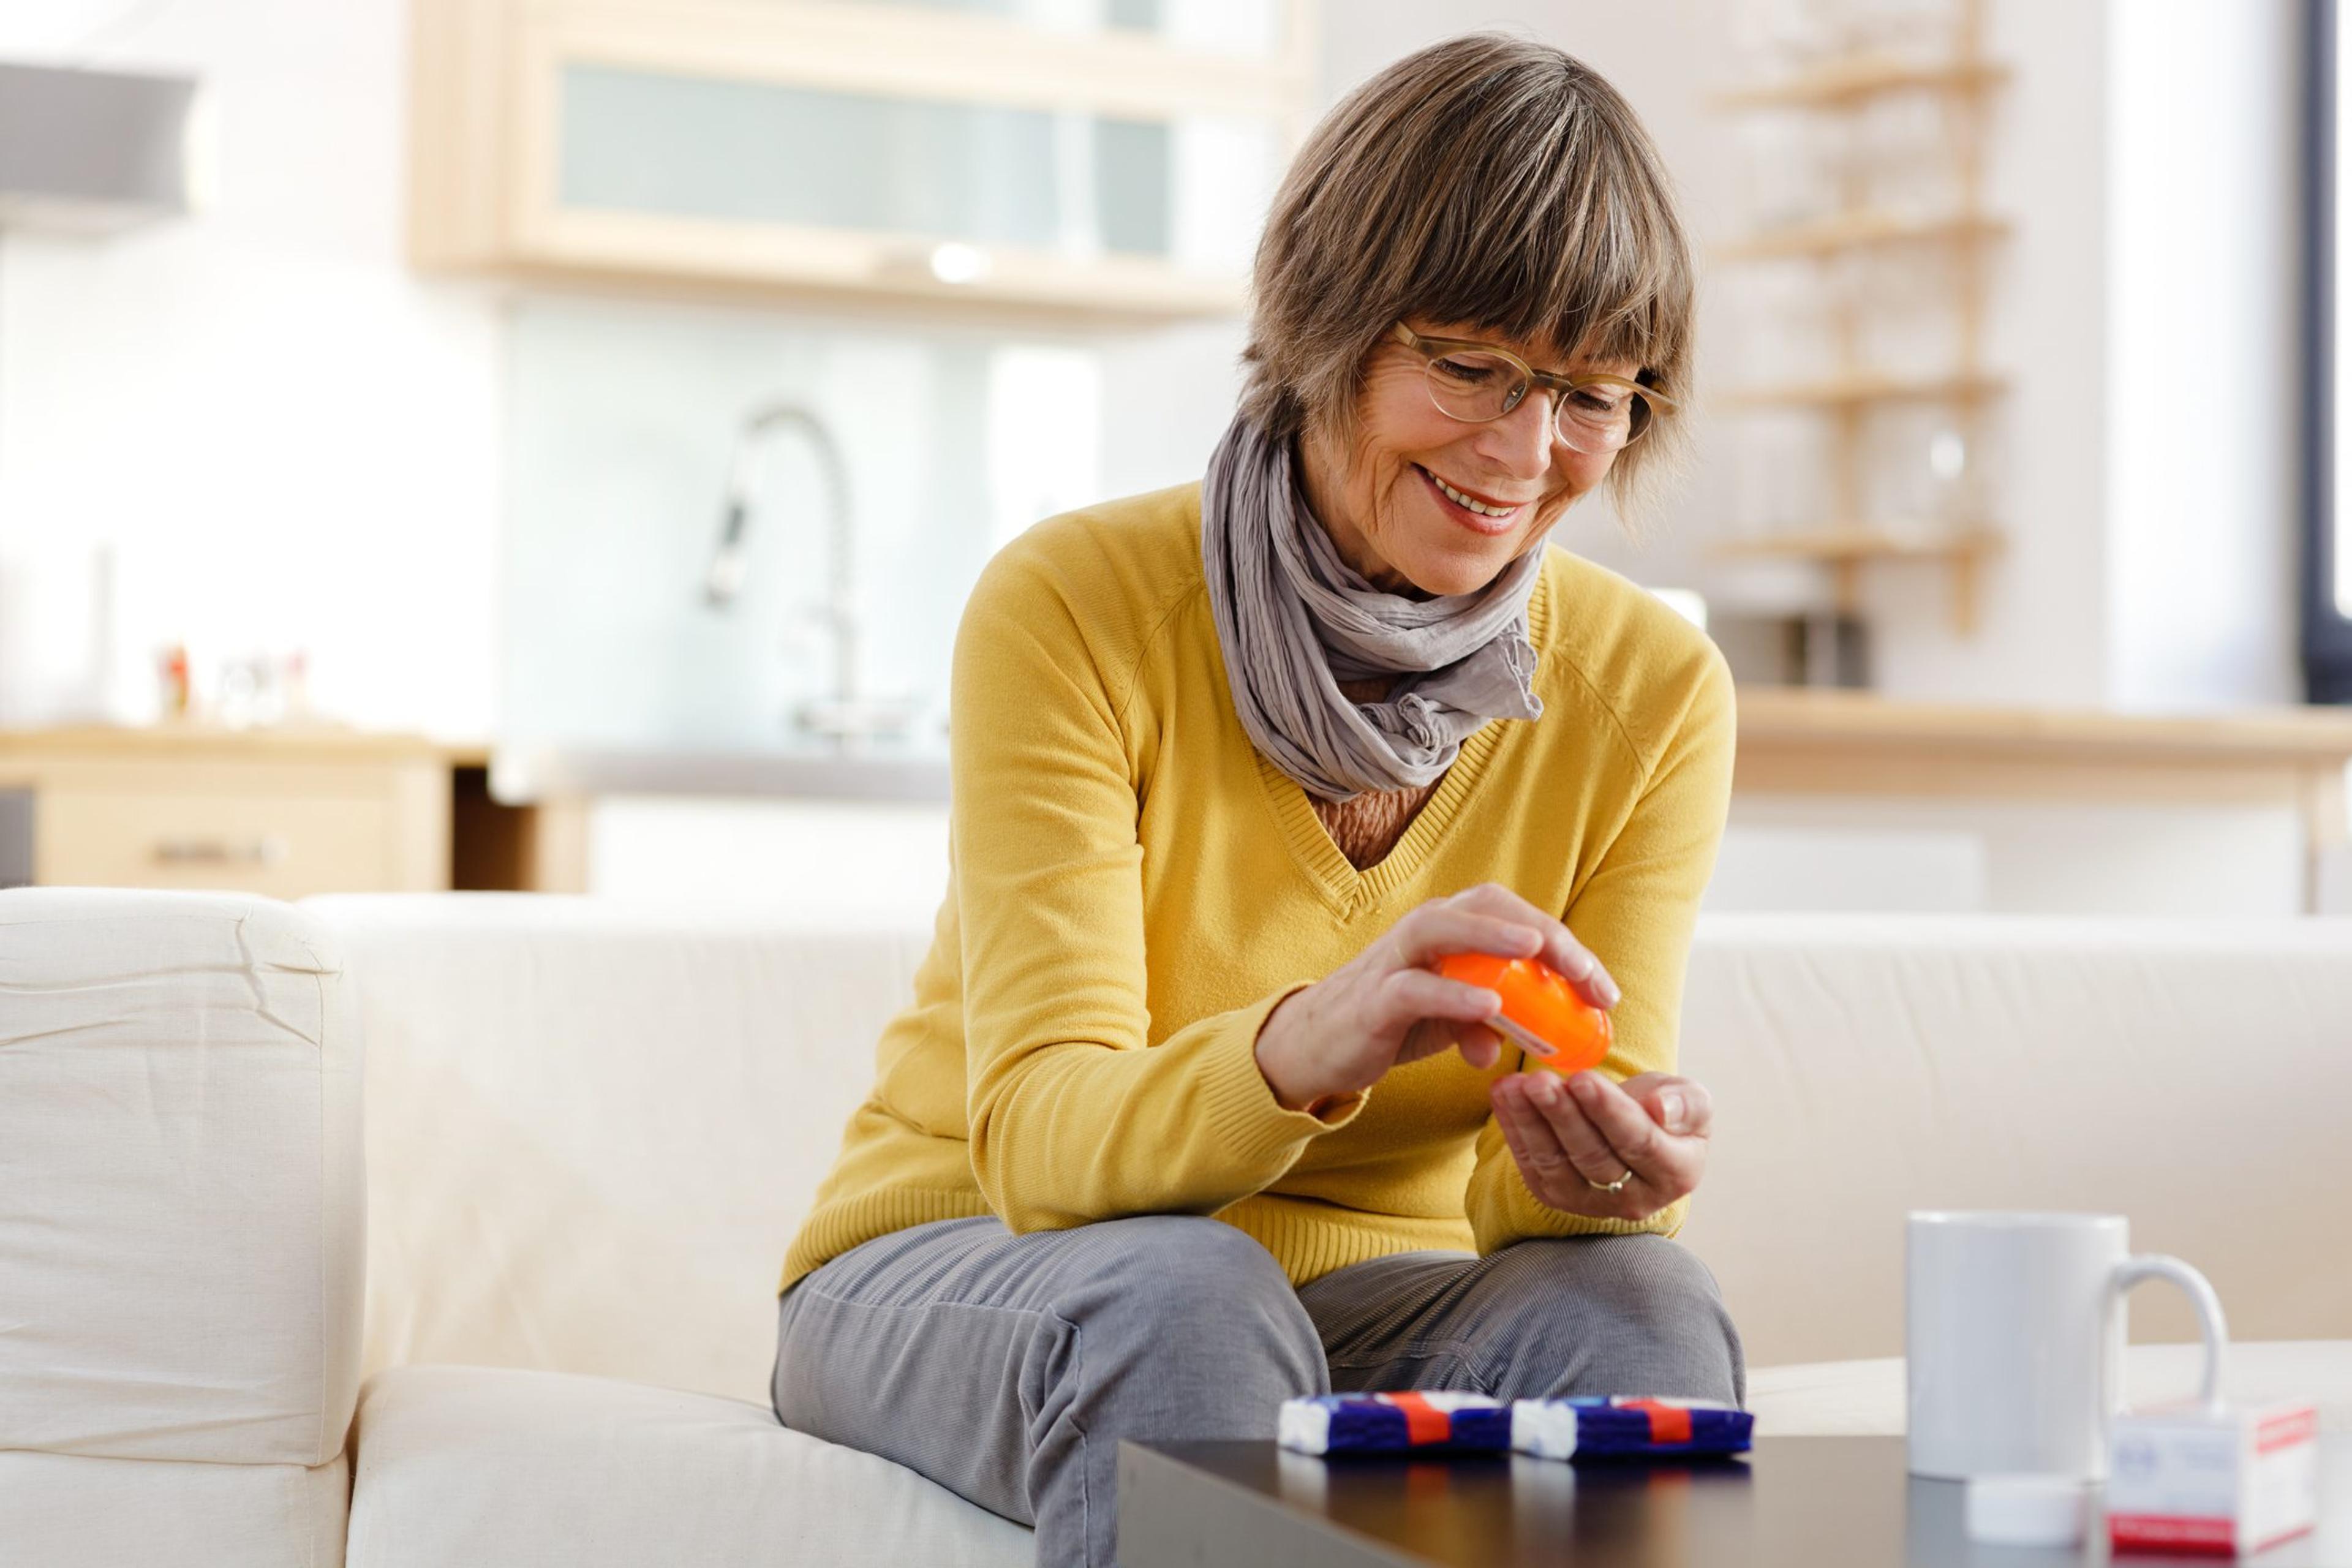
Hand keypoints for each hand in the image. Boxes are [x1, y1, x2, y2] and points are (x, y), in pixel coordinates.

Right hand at [1254, 882, 1621, 1111]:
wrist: (1314, 1045)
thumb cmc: (1390, 1021)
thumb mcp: (1450, 1022)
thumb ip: (1488, 1022)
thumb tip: (1521, 1041)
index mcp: (1450, 930)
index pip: (1515, 916)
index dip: (1564, 944)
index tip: (1603, 989)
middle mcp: (1423, 932)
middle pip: (1487, 908)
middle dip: (1541, 935)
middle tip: (1585, 973)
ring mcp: (1394, 961)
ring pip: (1442, 930)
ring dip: (1491, 936)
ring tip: (1533, 949)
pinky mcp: (1373, 1000)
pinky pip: (1413, 989)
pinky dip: (1451, 995)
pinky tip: (1488, 1008)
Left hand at [1489, 1070, 1710, 1221]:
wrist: (1636, 1130)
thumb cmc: (1665, 1112)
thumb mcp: (1691, 1100)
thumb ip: (1685, 1104)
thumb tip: (1661, 1109)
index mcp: (1676, 1173)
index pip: (1640, 1143)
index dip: (1609, 1112)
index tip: (1584, 1080)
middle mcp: (1635, 1198)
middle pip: (1593, 1157)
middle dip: (1562, 1115)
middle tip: (1538, 1081)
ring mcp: (1591, 1202)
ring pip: (1557, 1164)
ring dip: (1530, 1123)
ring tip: (1512, 1087)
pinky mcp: (1557, 1196)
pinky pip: (1532, 1165)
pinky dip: (1514, 1129)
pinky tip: (1503, 1096)